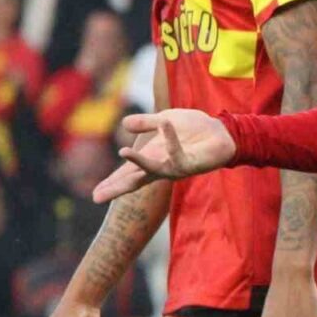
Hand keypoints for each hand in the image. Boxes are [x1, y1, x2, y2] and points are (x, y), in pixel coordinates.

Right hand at [93, 109, 235, 202]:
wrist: (222, 132)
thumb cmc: (193, 130)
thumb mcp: (164, 120)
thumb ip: (145, 123)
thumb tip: (123, 125)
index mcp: (152, 158)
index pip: (128, 173)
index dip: (112, 183)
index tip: (95, 195)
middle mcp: (161, 167)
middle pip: (135, 180)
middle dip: (116, 187)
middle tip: (97, 196)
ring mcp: (176, 168)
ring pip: (153, 169)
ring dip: (139, 161)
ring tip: (123, 152)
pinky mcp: (190, 164)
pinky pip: (177, 151)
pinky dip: (170, 137)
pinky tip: (165, 124)